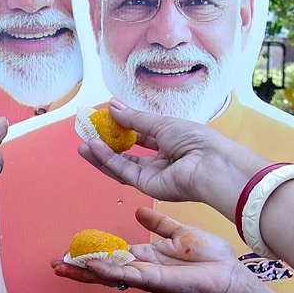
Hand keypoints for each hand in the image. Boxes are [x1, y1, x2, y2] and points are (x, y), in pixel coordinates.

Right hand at [52, 207, 246, 292]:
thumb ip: (159, 224)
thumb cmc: (210, 258)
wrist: (230, 274)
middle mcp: (144, 268)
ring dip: (88, 271)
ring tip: (66, 267)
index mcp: (148, 256)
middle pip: (106, 268)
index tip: (72, 250)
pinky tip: (95, 267)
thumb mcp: (179, 233)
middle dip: (81, 267)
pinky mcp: (159, 281)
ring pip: (112, 274)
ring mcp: (149, 276)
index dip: (93, 253)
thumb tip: (140, 211)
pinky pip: (131, 275)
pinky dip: (111, 272)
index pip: (114, 255)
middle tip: (57, 264)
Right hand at [78, 101, 268, 215]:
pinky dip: (107, 160)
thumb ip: (134, 119)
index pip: (142, 134)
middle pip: (128, 152)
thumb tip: (112, 106)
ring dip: (102, 154)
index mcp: (171, 141)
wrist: (210, 165)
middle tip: (88, 131)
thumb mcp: (162, 123)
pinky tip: (93, 148)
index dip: (123, 125)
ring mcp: (154, 174)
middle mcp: (161, 159)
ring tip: (83, 142)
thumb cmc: (196, 140)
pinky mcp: (147, 186)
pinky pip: (123, 172)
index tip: (104, 116)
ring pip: (122, 164)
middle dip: (108, 142)